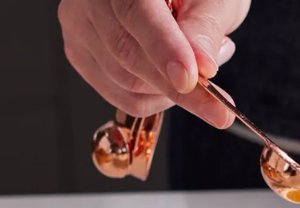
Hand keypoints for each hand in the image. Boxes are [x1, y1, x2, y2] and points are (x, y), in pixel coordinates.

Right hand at [58, 0, 250, 127]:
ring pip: (126, 83)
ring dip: (171, 89)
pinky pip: (123, 97)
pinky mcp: (82, 56)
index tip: (190, 79)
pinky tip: (174, 77)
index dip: (164, 49)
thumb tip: (201, 68)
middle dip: (177, 86)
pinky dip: (157, 98)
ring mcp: (80, 28)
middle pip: (128, 55)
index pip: (137, 14)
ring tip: (198, 67)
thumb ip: (205, 28)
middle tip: (218, 102)